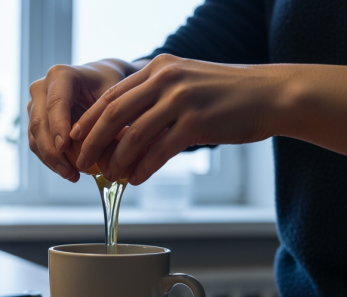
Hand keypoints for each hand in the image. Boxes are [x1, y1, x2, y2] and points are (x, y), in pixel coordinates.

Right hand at [27, 59, 142, 181]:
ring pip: (35, 137)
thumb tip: (116, 149)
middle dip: (53, 152)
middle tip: (71, 172)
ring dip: (51, 160)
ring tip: (72, 176)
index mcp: (60, 75)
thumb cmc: (111, 85)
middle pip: (40, 123)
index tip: (65, 147)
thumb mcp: (115, 95)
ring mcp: (35, 105)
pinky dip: (51, 160)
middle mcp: (41, 88)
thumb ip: (109, 117)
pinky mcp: (35, 121)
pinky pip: (37, 144)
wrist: (101, 81)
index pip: (55, 103)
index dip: (58, 126)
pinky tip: (69, 172)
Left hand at [70, 54, 288, 183]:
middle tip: (83, 163)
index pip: (112, 95)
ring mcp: (182, 100)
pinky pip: (160, 151)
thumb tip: (126, 129)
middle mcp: (167, 79)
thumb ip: (157, 99)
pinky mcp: (198, 123)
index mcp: (159, 68)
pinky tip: (137, 179)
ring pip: (134, 135)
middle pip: (115, 114)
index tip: (75, 138)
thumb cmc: (228, 95)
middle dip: (93, 142)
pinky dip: (144, 168)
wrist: (270, 95)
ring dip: (118, 161)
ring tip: (111, 177)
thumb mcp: (187, 84)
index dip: (89, 120)